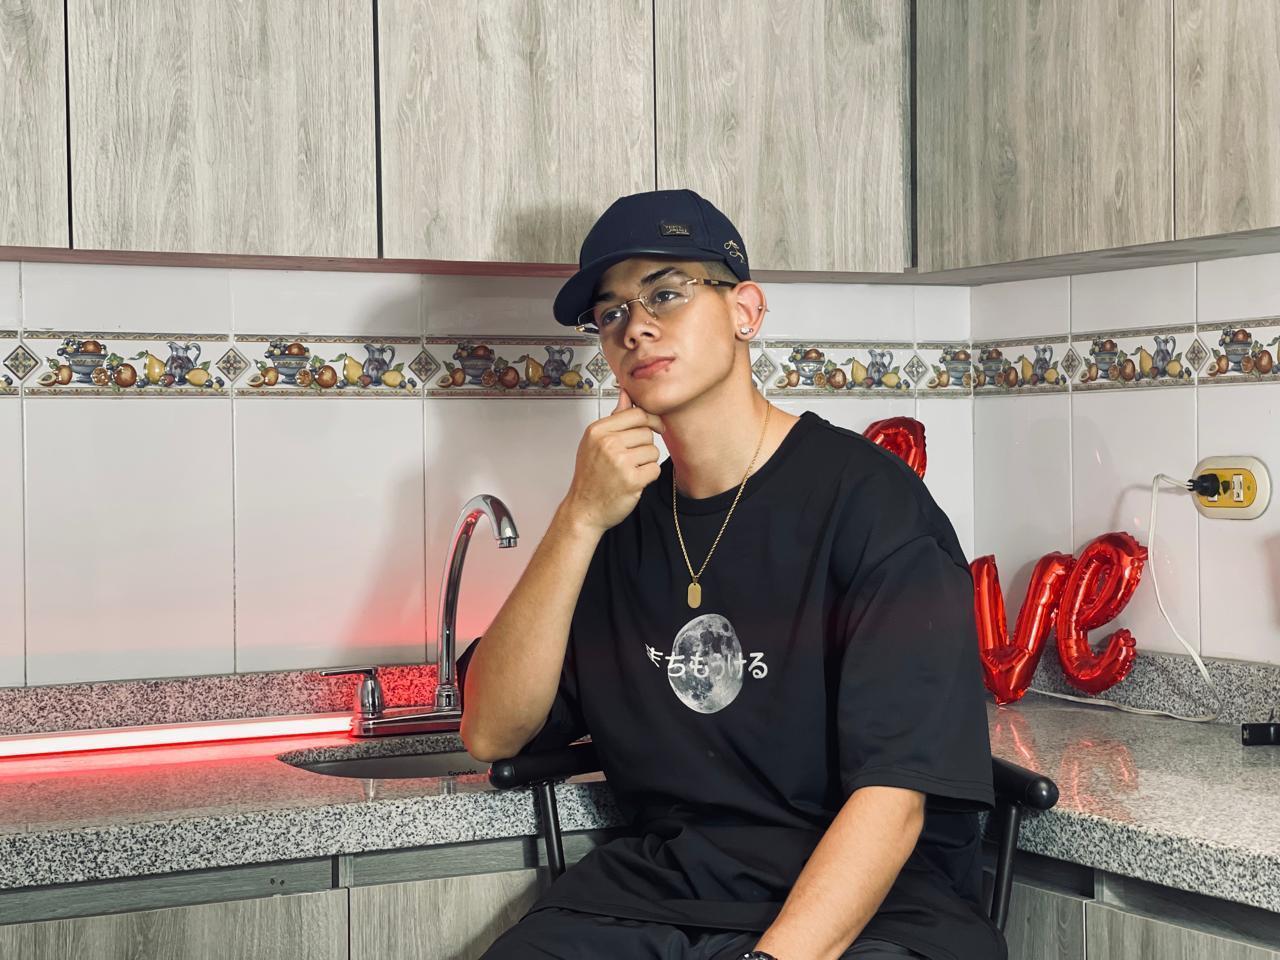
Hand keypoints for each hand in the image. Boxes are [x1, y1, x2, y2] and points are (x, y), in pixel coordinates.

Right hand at [563, 388, 664, 532]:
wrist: (584, 509)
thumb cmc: (590, 477)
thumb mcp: (595, 442)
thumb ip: (614, 418)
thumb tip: (625, 394)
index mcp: (597, 431)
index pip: (636, 414)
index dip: (651, 419)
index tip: (656, 426)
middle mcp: (607, 443)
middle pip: (647, 432)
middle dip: (645, 446)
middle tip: (631, 459)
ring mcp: (620, 462)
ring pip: (653, 451)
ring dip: (647, 462)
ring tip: (630, 470)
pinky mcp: (632, 480)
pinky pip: (654, 469)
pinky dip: (648, 476)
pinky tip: (634, 481)